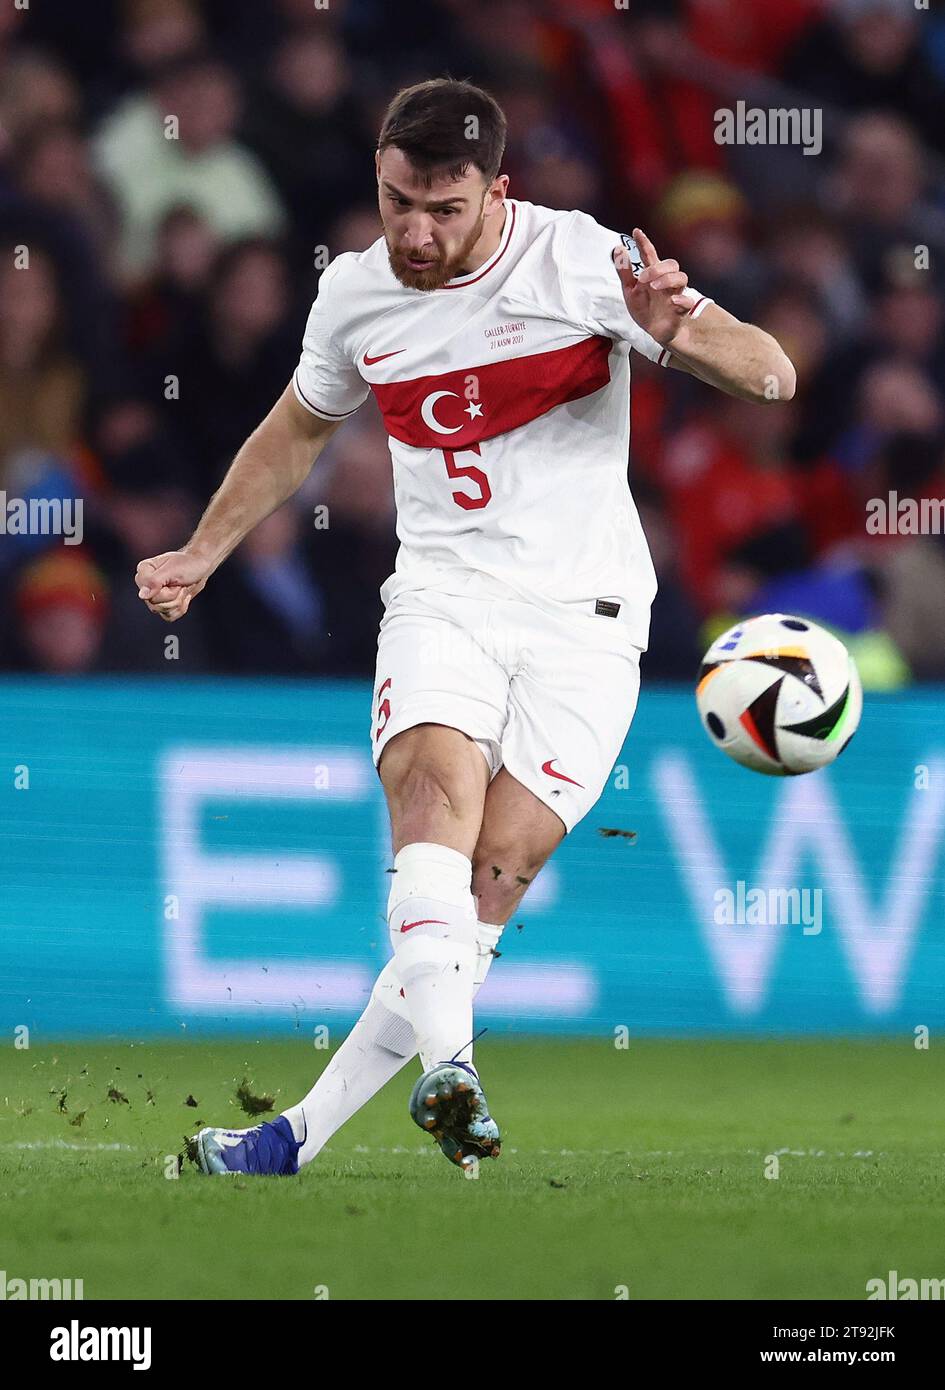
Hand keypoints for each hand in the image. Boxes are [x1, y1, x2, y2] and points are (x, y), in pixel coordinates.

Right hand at [135, 549, 210, 621]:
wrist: (200, 566)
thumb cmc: (187, 564)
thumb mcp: (172, 570)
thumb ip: (154, 581)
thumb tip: (142, 596)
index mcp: (144, 570)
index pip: (147, 594)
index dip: (165, 591)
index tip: (174, 580)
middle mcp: (145, 584)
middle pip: (154, 604)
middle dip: (173, 596)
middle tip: (180, 584)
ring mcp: (153, 595)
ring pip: (162, 611)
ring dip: (178, 601)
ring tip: (182, 588)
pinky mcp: (163, 604)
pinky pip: (168, 616)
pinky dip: (181, 608)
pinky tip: (184, 596)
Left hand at [613, 227, 690, 346]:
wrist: (655, 332)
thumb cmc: (644, 309)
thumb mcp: (630, 290)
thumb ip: (624, 271)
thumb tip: (618, 249)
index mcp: (653, 275)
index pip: (650, 254)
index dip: (644, 242)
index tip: (636, 232)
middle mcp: (666, 282)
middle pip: (671, 264)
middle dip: (658, 268)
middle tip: (643, 278)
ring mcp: (675, 294)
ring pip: (682, 277)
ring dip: (668, 279)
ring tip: (654, 287)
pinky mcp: (681, 310)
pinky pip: (688, 301)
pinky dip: (681, 299)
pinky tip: (672, 301)